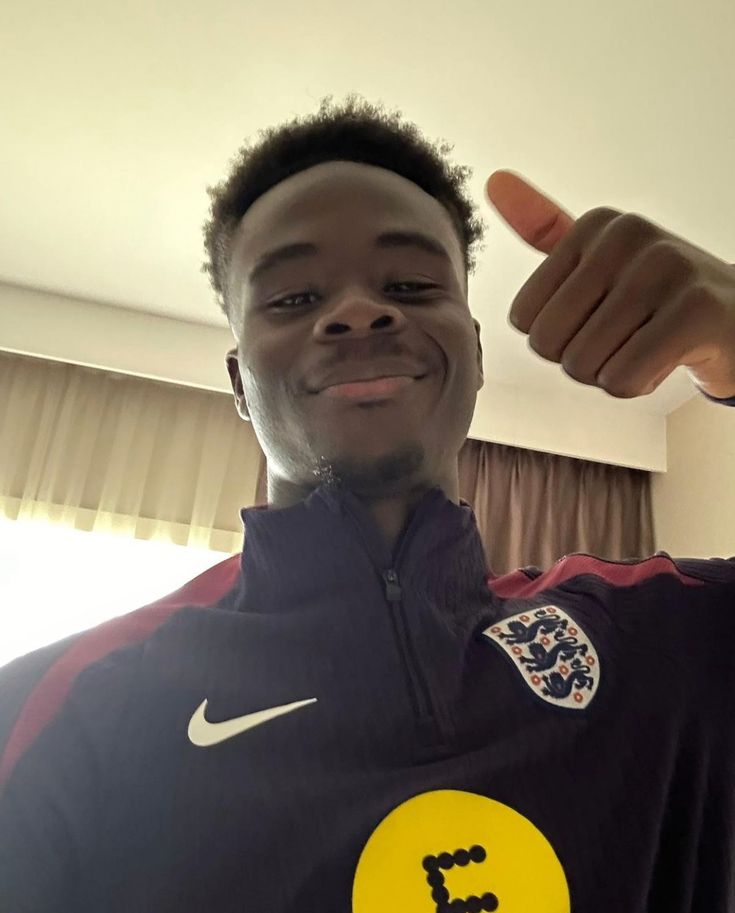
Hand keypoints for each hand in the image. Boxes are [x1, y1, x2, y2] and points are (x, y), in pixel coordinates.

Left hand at [485, 170, 734, 399]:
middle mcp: (628, 236)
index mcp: (597, 224)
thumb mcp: (599, 256)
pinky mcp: (694, 312)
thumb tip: (493, 181)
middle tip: (623, 338)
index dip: (557, 338)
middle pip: (548, 343)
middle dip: (580, 360)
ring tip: (647, 344)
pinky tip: (665, 359)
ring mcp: (664, 269)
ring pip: (582, 364)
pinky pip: (621, 379)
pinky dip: (638, 385)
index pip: (524, 317)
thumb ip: (546, 227)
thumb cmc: (660, 295)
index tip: (599, 318)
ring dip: (610, 373)